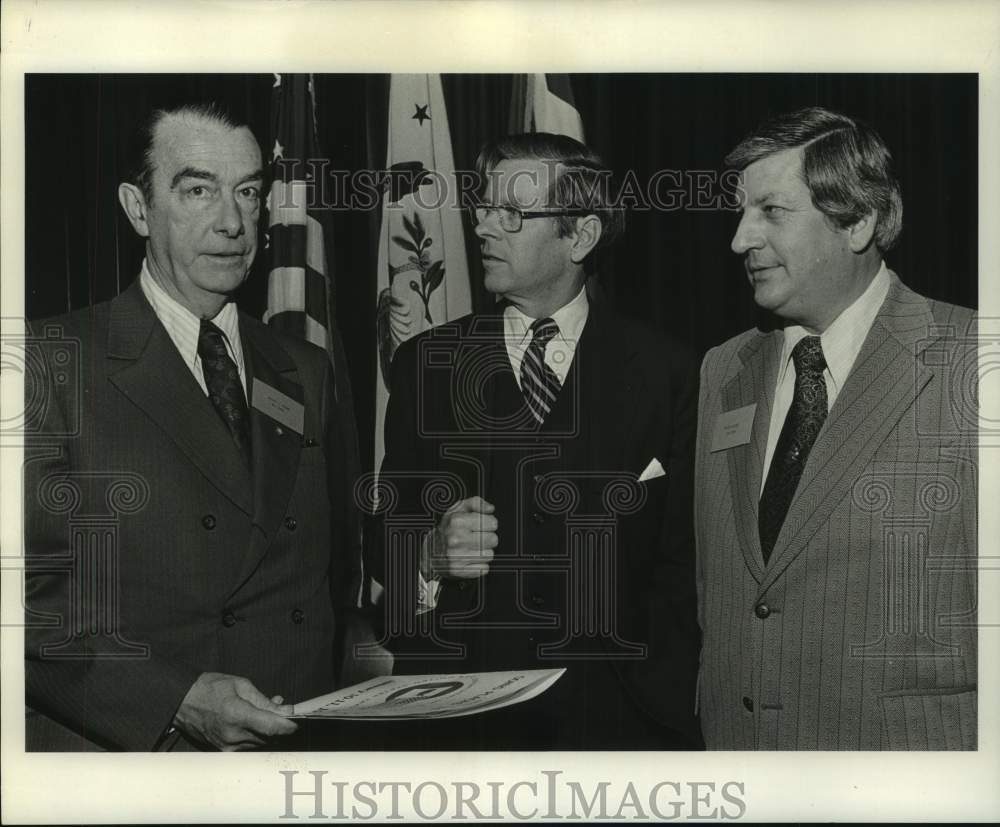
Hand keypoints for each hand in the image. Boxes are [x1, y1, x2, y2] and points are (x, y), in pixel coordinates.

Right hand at [173, 672, 297, 750]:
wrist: (181, 701)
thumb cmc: (210, 687)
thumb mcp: (240, 685)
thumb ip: (264, 700)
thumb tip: (285, 710)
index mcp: (236, 714)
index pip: (271, 728)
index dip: (288, 727)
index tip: (298, 723)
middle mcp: (232, 735)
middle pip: (268, 737)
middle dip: (278, 725)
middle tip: (281, 709)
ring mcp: (226, 746)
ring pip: (260, 742)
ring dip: (267, 730)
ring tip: (263, 711)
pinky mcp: (223, 751)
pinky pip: (248, 746)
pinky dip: (256, 735)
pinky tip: (254, 721)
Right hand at [422, 496, 496, 579]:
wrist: (431, 550)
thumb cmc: (448, 528)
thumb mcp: (458, 509)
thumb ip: (476, 503)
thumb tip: (490, 509)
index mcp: (457, 521)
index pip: (492, 523)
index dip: (489, 523)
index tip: (481, 525)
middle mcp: (456, 539)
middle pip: (493, 539)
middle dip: (488, 538)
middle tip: (477, 537)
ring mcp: (457, 557)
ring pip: (490, 555)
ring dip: (484, 552)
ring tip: (473, 547)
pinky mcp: (459, 571)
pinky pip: (484, 569)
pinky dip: (480, 564)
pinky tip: (470, 558)